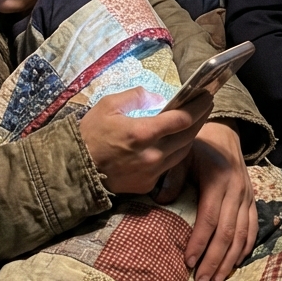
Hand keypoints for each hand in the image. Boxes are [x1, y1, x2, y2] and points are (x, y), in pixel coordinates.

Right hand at [80, 87, 212, 195]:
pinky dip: (175, 152)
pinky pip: (169, 166)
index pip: (182, 119)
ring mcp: (151, 172)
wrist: (75, 169)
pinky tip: (175, 142)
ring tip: (194, 122)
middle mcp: (152, 155)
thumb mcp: (108, 105)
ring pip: (182, 153)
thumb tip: (158, 98)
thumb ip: (136, 97)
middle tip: (206, 105)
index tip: (206, 96)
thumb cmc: (89, 134)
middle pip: (188, 136)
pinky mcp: (148, 184)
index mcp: (142, 132)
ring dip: (191, 136)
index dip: (198, 106)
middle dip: (200, 118)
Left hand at [184, 121, 258, 280]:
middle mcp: (236, 190)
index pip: (209, 218)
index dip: (200, 242)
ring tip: (217, 279)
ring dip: (229, 260)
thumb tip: (160, 203)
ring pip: (242, 235)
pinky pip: (252, 229)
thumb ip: (172, 178)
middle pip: (227, 232)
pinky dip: (245, 249)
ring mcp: (247, 196)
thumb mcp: (181, 156)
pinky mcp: (253, 201)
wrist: (224, 135)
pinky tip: (234, 264)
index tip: (189, 262)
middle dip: (214, 260)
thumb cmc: (197, 149)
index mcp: (218, 179)